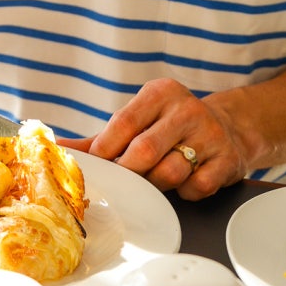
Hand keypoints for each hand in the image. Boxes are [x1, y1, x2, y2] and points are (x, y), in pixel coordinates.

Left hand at [74, 77, 250, 197]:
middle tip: (126, 179)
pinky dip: (184, 192)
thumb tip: (57, 149)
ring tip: (156, 176)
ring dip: (156, 184)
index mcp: (160, 93)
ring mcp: (210, 134)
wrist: (228, 127)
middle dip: (129, 172)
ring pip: (169, 173)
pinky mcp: (227, 160)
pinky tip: (184, 181)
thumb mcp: (139, 119)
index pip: (124, 123)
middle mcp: (186, 109)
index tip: (100, 166)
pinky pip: (196, 188)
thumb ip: (99, 138)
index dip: (107, 150)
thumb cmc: (168, 126)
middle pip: (144, 151)